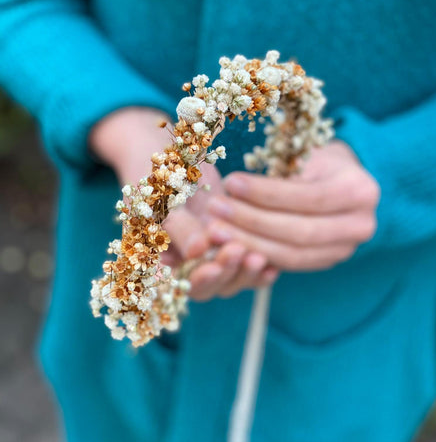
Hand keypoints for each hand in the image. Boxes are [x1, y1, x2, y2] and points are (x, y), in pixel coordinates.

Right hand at [89, 107, 277, 299]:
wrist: (166, 154)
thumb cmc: (156, 176)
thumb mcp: (163, 199)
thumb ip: (179, 228)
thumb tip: (198, 250)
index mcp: (161, 261)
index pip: (180, 284)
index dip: (199, 279)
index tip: (214, 266)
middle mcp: (185, 265)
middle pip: (210, 286)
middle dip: (226, 272)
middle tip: (240, 252)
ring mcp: (209, 257)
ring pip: (231, 278)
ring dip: (245, 271)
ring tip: (261, 258)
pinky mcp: (230, 244)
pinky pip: (245, 263)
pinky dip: (258, 267)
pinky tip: (273, 266)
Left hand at [207, 141, 379, 270]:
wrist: (341, 179)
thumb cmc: (317, 159)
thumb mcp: (305, 154)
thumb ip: (281, 172)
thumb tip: (233, 186)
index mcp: (360, 191)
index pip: (306, 196)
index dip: (265, 193)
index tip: (230, 182)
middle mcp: (361, 225)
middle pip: (299, 231)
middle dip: (252, 222)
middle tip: (215, 210)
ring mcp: (346, 249)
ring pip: (292, 254)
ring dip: (249, 243)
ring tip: (216, 229)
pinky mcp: (328, 261)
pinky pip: (289, 264)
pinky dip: (258, 254)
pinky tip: (231, 243)